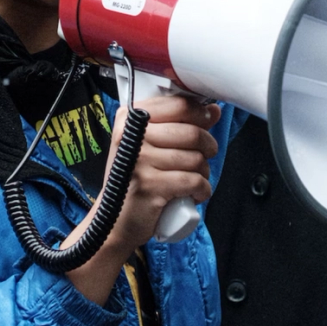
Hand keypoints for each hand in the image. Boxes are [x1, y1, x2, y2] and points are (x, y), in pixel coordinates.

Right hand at [66, 95, 219, 304]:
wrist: (112, 220)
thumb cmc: (133, 179)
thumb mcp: (147, 145)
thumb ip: (178, 125)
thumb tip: (214, 110)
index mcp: (128, 118)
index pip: (178, 104)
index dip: (200, 113)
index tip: (206, 122)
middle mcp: (131, 135)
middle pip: (192, 132)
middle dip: (208, 146)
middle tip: (204, 156)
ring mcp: (140, 161)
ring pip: (196, 159)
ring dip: (204, 172)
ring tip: (193, 179)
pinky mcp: (151, 186)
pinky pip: (194, 181)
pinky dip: (202, 190)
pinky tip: (193, 194)